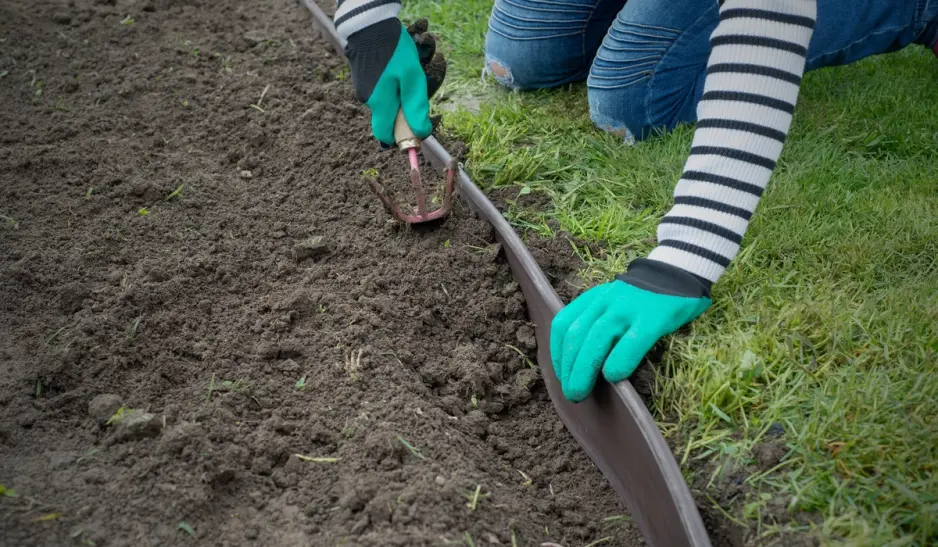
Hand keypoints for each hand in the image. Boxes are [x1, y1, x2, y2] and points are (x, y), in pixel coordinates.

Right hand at [344, 18, 445, 145]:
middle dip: (406, 108)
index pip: (386, 135)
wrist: (369, 23)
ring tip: (412, 68)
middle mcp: (368, 99)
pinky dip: (393, 81)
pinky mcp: (363, 75)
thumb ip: (416, 107)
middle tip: (419, 88)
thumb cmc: (393, 50)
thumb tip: (422, 133)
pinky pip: (382, 87)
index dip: (401, 137)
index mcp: (379, 103)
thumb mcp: (412, 78)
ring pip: (387, 99)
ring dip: (402, 91)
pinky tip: (399, 64)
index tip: (416, 130)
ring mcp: (363, 86)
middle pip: (390, 115)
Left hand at [549, 259, 711, 401]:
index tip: (562, 376)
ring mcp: (628, 309)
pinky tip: (614, 378)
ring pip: (596, 340)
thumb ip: (597, 323)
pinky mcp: (652, 319)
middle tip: (572, 394)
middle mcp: (605, 302)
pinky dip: (618, 363)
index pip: (563, 325)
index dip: (558, 353)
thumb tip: (582, 364)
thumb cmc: (642, 298)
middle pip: (576, 336)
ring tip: (581, 393)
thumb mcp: (612, 302)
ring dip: (583, 371)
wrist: (677, 272)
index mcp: (593, 298)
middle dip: (568, 369)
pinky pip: (631, 344)